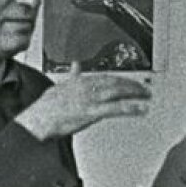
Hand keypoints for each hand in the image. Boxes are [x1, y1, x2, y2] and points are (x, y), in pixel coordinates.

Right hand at [16, 62, 151, 140]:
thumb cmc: (45, 108)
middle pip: (116, 82)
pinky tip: (141, 109)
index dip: (121, 79)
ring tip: (147, 96)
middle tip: (145, 88)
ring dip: (136, 93)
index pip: (106, 76)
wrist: (38, 120)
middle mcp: (88, 87)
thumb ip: (72, 76)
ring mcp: (91, 99)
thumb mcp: (59, 86)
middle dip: (132, 85)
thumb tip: (76, 65)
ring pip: (119, 93)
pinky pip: (117, 108)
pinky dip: (132, 108)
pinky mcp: (92, 112)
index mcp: (81, 80)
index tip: (130, 81)